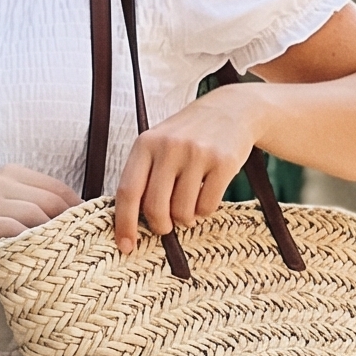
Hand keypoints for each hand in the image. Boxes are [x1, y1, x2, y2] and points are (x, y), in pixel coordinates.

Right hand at [0, 165, 77, 268]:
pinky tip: (40, 256)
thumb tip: (64, 222)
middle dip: (72, 222)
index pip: (57, 187)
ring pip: (37, 212)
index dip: (78, 208)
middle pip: (52, 199)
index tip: (89, 228)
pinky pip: (16, 229)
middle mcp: (2, 182)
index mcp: (11, 174)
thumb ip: (26, 206)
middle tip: (85, 245)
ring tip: (67, 253)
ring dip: (55, 233)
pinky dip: (32, 241)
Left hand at [113, 87, 259, 252]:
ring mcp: (197, 153)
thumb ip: (144, 176)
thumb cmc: (188, 136)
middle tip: (166, 226)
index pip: (127, 191)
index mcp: (146, 144)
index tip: (125, 246)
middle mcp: (169, 147)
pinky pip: (207, 207)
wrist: (231, 109)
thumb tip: (130, 223)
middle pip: (155, 208)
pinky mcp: (223, 162)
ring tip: (190, 203)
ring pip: (183, 212)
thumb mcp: (158, 145)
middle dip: (160, 226)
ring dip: (185, 219)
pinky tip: (206, 195)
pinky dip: (205, 211)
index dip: (124, 223)